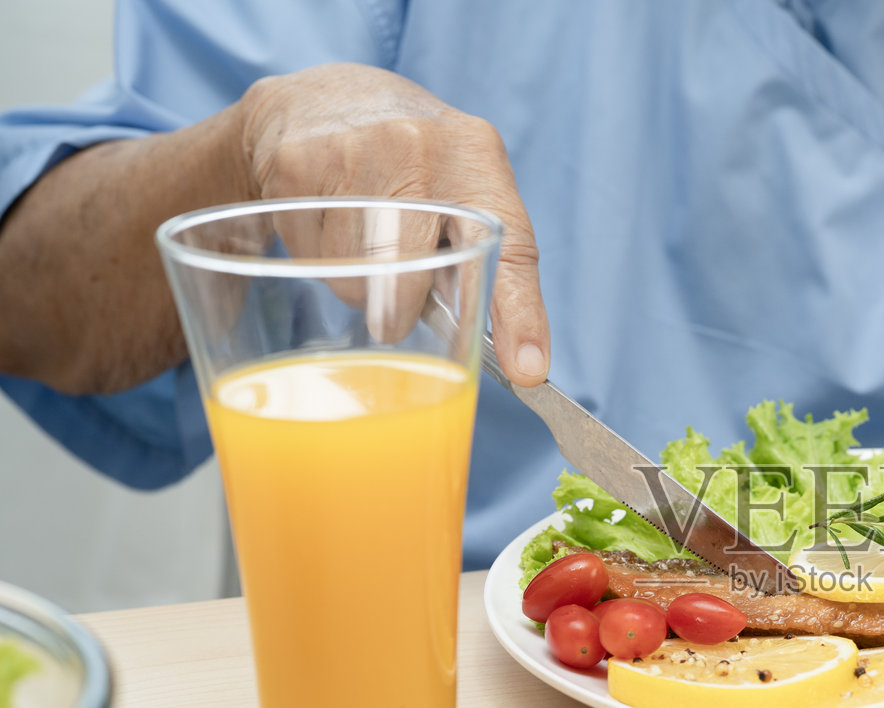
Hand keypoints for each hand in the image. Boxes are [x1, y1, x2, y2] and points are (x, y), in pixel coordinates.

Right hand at [238, 64, 549, 383]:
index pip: (509, 245)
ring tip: (361, 239)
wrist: (323, 100)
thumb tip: (520, 363)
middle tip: (396, 298)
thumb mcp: (465, 190)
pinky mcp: (296, 165)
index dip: (519, 314)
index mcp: (477, 156)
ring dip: (358, 283)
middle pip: (412, 278)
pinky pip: (311, 258)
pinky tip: (327, 220)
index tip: (527, 370)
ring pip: (356, 277)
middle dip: (402, 309)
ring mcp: (355, 151)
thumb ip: (491, 262)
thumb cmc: (411, 166)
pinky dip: (317, 258)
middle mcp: (421, 146)